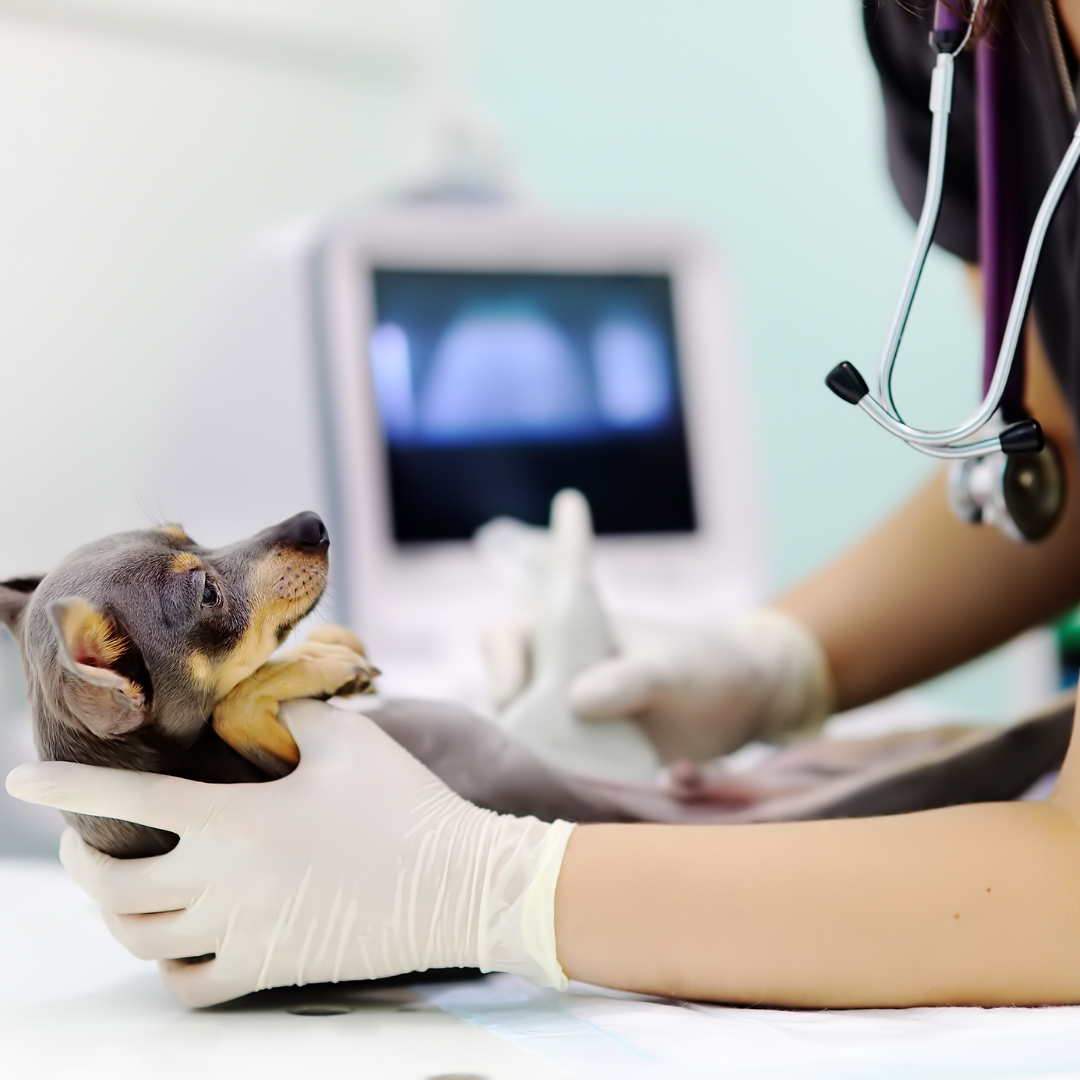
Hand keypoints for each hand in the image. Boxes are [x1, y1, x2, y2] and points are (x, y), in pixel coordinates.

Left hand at [5, 701, 573, 1006]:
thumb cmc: (403, 802)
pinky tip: (174, 939)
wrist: (456, 883)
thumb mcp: (347, 739)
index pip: (125, 801)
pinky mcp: (267, 969)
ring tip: (119, 885)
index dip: (62, 789)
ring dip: (112, 910)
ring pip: (136, 939)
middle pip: (110, 884)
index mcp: (233, 819)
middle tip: (80, 837)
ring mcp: (240, 934)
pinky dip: (163, 964)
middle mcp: (221, 883)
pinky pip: (186, 986)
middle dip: (78, 857)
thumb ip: (291, 712)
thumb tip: (258, 696)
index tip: (17, 779)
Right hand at [486, 609, 834, 762]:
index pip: (506, 637)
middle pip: (506, 705)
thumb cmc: (703, 665)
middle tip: (544, 761)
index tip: (517, 699)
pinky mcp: (588, 765)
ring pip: (527, 749)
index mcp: (567, 636)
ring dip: (544, 773)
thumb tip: (577, 700)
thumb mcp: (672, 666)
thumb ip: (631, 677)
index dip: (501, 666)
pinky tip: (610, 803)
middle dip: (515, 736)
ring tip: (576, 790)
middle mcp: (556, 680)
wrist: (744, 703)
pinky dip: (576, 796)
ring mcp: (569, 725)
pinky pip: (563, 782)